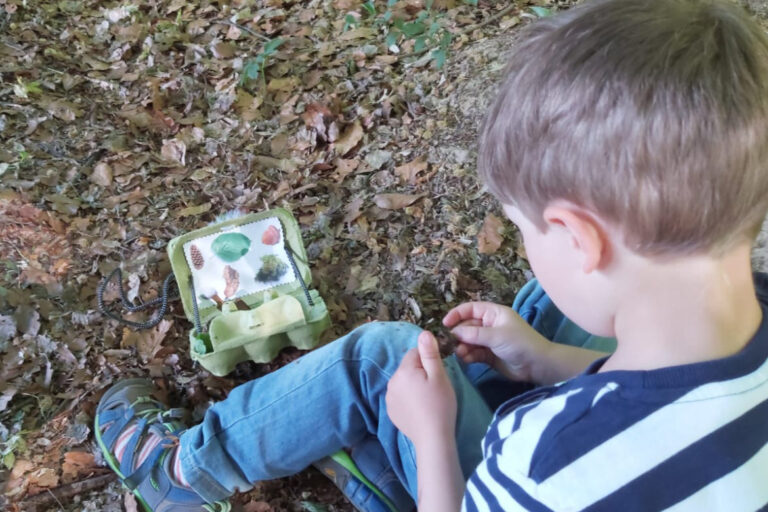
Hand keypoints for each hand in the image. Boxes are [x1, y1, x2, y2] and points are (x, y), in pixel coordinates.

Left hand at [385, 331, 456, 446]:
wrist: (432, 438)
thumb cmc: (440, 405)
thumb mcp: (439, 376)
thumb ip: (430, 354)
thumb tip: (424, 333)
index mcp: (404, 371)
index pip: (414, 353)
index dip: (428, 361)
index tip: (437, 375)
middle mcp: (392, 381)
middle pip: (408, 367)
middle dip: (420, 373)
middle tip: (434, 388)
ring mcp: (389, 397)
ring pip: (403, 382)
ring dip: (413, 385)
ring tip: (427, 400)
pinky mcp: (390, 410)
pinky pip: (400, 396)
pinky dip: (408, 399)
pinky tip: (419, 409)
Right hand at [443, 302, 551, 381]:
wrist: (537, 365)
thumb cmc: (520, 343)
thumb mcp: (496, 335)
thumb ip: (474, 334)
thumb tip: (454, 332)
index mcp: (494, 314)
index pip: (471, 309)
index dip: (457, 314)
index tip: (445, 324)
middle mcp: (490, 325)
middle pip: (468, 326)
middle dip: (459, 334)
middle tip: (451, 343)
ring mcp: (489, 341)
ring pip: (469, 341)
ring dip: (463, 347)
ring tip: (460, 354)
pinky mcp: (489, 355)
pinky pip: (474, 353)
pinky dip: (469, 356)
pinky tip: (466, 359)